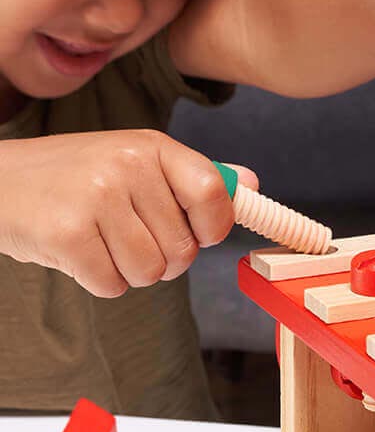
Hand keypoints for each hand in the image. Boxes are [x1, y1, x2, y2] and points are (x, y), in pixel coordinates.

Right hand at [0, 130, 257, 297]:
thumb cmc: (72, 177)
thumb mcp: (133, 161)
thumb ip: (192, 176)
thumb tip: (250, 183)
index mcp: (151, 147)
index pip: (214, 192)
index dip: (215, 227)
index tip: (201, 235)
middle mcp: (127, 167)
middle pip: (184, 249)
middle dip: (163, 258)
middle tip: (128, 238)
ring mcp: (96, 199)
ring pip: (152, 272)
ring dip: (130, 271)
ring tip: (103, 243)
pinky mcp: (68, 234)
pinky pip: (113, 284)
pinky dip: (100, 280)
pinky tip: (80, 253)